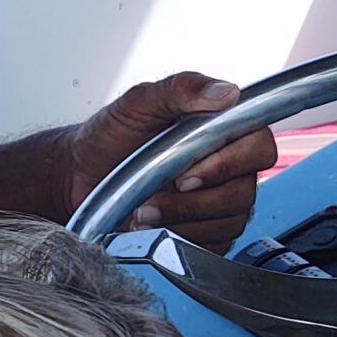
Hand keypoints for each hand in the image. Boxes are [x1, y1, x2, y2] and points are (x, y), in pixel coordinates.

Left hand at [64, 72, 277, 254]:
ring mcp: (217, 202)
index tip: (186, 174)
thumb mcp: (137, 103)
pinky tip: (151, 228)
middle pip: (245, 192)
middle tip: (156, 197)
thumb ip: (180, 90)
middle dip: (196, 201)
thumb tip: (225, 92)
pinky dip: (179, 239)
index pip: (258, 147)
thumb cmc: (108, 137)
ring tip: (143, 212)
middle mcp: (227, 167)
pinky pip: (212, 246)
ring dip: (182, 221)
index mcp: (221, 130)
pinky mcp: (204, 231)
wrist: (78, 176)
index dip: (230, 165)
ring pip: (229, 222)